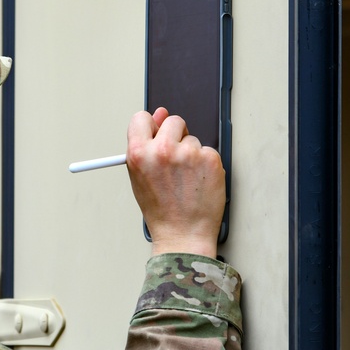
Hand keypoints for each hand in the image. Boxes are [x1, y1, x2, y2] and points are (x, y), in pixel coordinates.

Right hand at [126, 107, 224, 257]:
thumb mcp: (141, 177)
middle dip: (176, 136)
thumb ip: (147, 145)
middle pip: (173, 121)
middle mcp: (163, 150)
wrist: (183, 235)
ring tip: (186, 179)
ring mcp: (189, 154)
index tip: (157, 133)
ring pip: (193, 139)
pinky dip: (205, 164)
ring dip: (191, 154)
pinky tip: (198, 181)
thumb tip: (160, 114)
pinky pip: (208, 151)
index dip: (151, 126)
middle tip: (175, 161)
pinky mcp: (210, 159)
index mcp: (139, 153)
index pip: (142, 118)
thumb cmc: (162, 211)